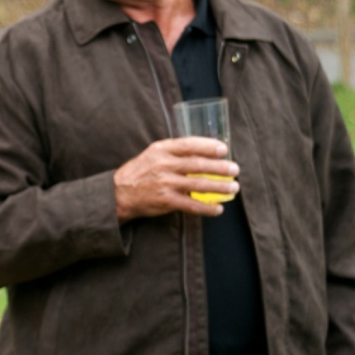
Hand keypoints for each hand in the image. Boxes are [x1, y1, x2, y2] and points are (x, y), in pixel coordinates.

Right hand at [114, 137, 238, 221]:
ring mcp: (165, 183)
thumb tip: (203, 152)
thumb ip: (174, 152)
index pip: (189, 145)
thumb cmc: (140, 171)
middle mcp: (164, 165)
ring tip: (233, 188)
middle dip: (220, 167)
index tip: (224, 149)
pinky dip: (207, 208)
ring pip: (199, 184)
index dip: (208, 146)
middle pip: (198, 165)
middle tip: (235, 169)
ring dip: (220, 187)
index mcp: (161, 150)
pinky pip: (192, 205)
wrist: (119, 192)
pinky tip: (218, 209)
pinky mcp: (166, 200)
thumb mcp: (153, 154)